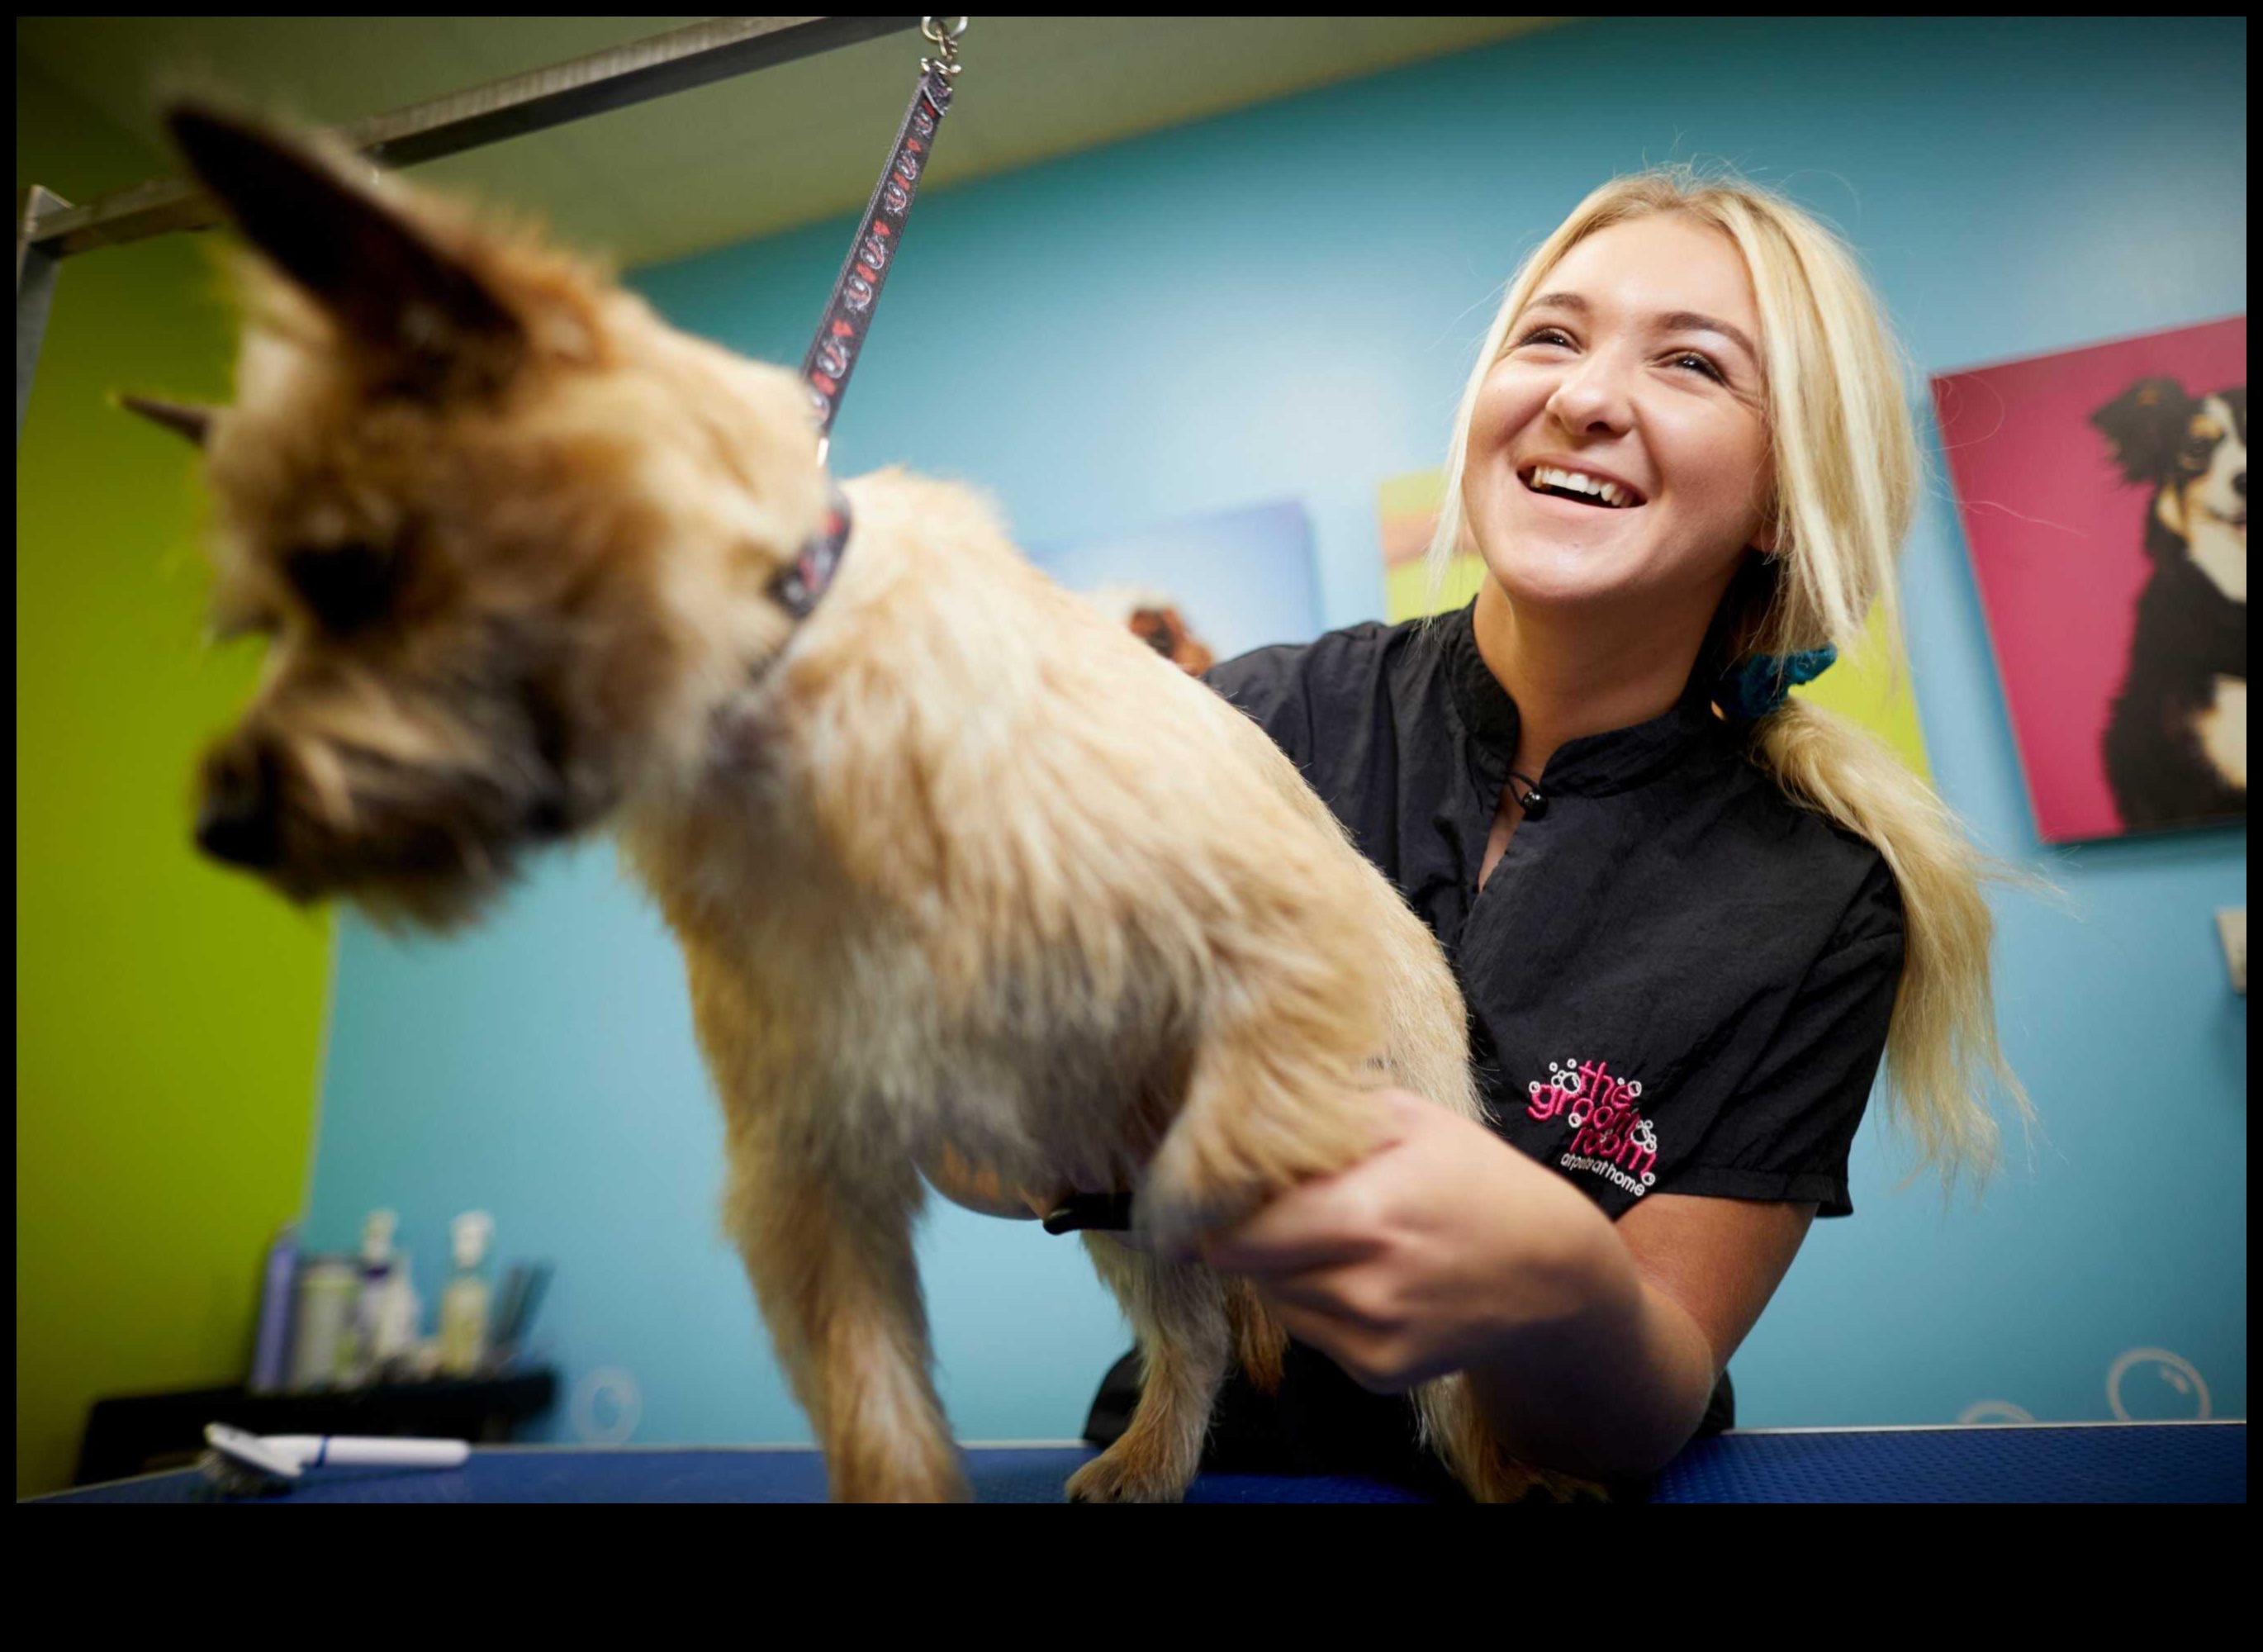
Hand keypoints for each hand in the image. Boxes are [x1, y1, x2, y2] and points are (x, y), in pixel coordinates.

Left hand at [1182, 1087, 1598, 1393]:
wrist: (1550, 1272)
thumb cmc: (1472, 1178)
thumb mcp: (1405, 1118)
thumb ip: (1318, 1119)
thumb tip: (1230, 1112)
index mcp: (1366, 1214)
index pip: (1238, 1232)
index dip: (1209, 1211)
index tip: (1199, 1193)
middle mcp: (1365, 1287)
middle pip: (1246, 1266)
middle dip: (1247, 1234)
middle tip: (1278, 1204)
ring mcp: (1373, 1339)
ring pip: (1274, 1300)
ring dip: (1282, 1269)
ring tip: (1339, 1236)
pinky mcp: (1380, 1374)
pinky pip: (1311, 1334)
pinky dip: (1319, 1305)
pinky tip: (1367, 1276)